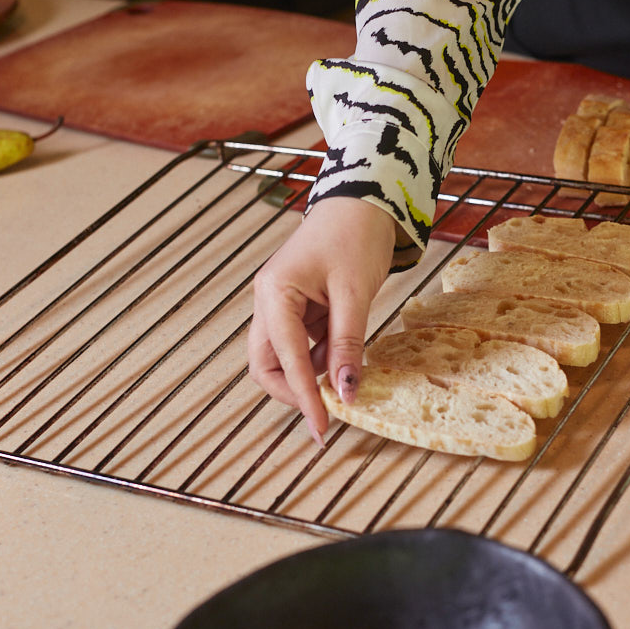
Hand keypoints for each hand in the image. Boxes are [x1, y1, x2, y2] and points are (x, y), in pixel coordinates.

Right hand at [247, 197, 396, 443]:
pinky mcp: (297, 308)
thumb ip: (348, 345)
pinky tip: (343, 357)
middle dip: (293, 391)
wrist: (364, 201)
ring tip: (344, 374)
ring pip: (281, 358)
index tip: (322, 427)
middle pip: (265, 365)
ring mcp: (280, 305)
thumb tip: (345, 391)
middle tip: (328, 409)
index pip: (284, 359)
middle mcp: (268, 301)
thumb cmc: (356, 236)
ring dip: (310, 374)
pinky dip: (320, 358)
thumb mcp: (355, 293)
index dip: (304, 397)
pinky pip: (301, 345)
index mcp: (275, 293)